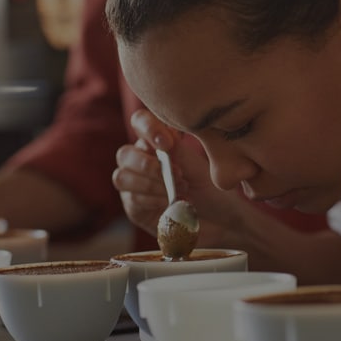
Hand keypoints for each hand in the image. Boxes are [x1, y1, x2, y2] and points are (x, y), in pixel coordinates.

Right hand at [112, 109, 243, 244]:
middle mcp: (140, 160)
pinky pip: (133, 200)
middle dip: (148, 164)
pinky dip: (154, 200)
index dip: (147, 128)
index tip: (167, 143)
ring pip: (122, 178)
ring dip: (151, 184)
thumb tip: (164, 133)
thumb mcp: (196, 164)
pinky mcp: (135, 208)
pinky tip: (172, 203)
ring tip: (178, 190)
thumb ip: (177, 148)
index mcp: (155, 142)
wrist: (219, 218)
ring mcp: (134, 185)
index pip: (139, 122)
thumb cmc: (209, 186)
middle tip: (177, 174)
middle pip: (124, 154)